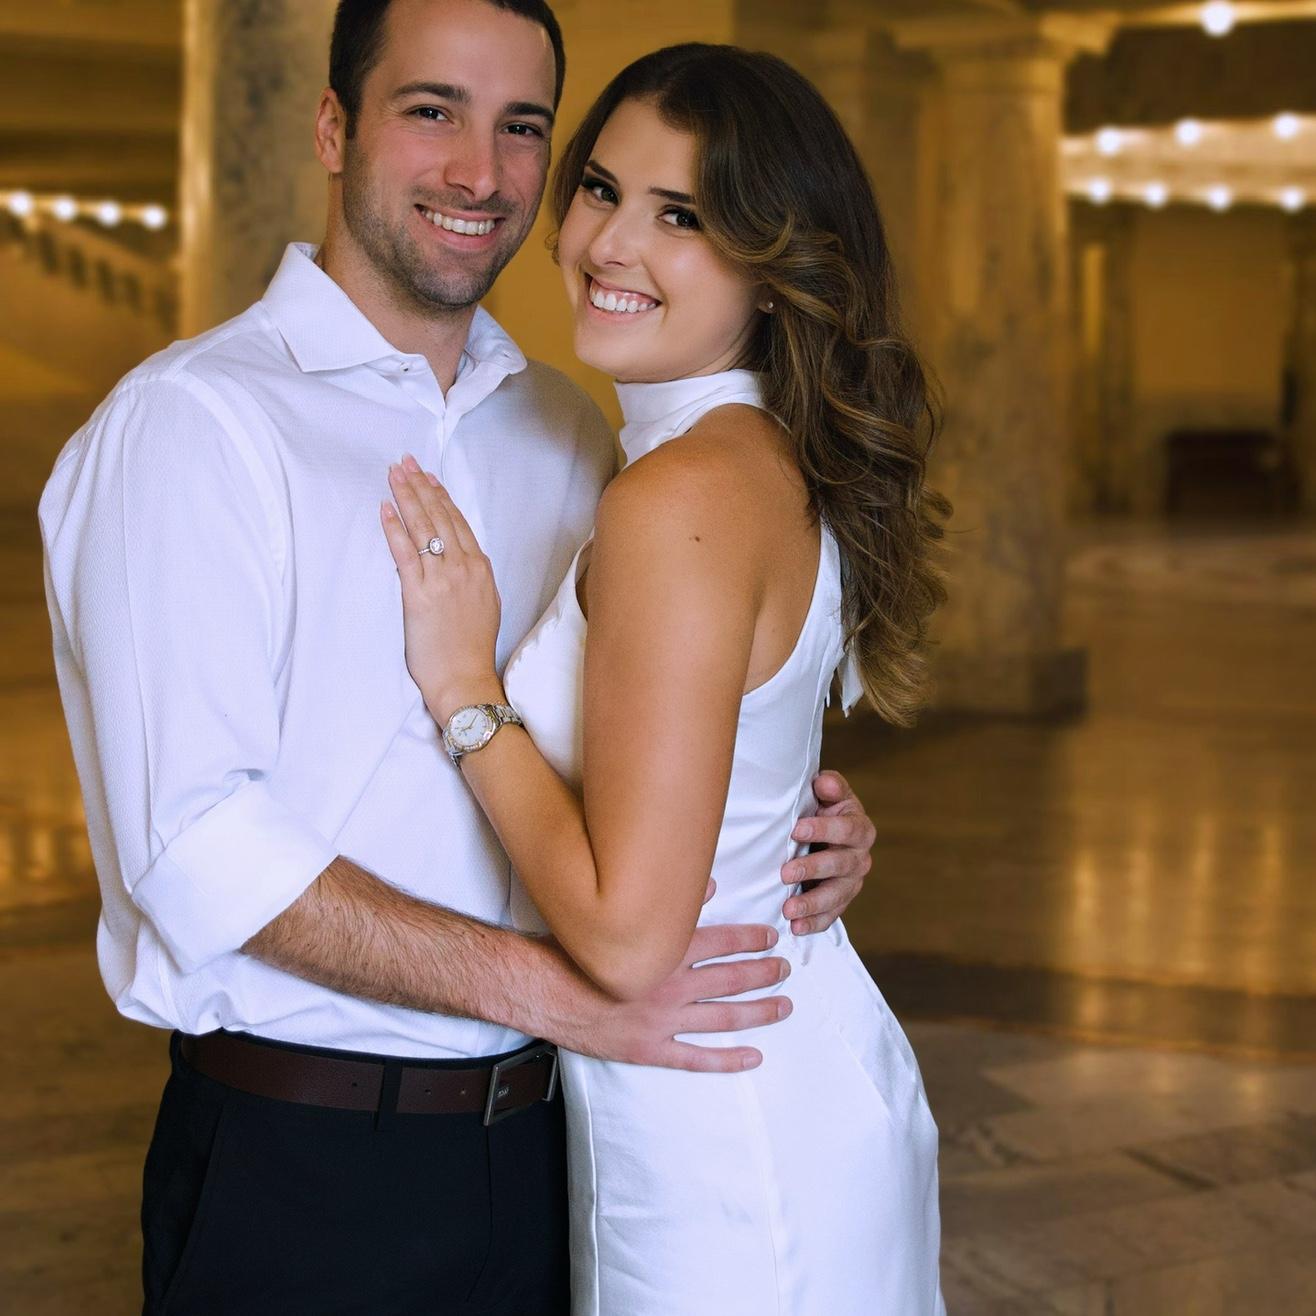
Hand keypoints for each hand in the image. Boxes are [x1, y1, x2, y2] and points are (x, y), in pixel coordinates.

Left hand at [381, 456, 502, 723]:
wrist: (465, 678)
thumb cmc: (471, 649)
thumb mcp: (483, 606)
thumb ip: (471, 579)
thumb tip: (455, 563)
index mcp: (481, 569)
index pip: (458, 523)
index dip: (441, 497)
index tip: (429, 477)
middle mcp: (464, 567)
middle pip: (439, 517)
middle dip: (421, 486)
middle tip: (406, 462)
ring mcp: (442, 578)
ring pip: (423, 527)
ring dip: (407, 497)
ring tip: (394, 474)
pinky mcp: (419, 593)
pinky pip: (405, 552)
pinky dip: (394, 528)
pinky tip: (385, 508)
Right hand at [554, 923, 791, 1071]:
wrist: (543, 990)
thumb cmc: (578, 949)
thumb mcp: (618, 917)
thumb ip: (668, 903)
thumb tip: (708, 885)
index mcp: (665, 951)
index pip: (722, 942)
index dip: (751, 939)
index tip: (771, 937)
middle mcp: (671, 985)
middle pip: (730, 979)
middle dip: (763, 973)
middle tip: (786, 968)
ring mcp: (663, 1021)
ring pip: (723, 1017)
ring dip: (758, 1011)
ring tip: (784, 1005)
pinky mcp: (650, 1049)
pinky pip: (697, 1058)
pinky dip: (728, 1059)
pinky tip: (754, 1056)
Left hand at [781, 769, 874, 934]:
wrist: (824, 834)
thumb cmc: (822, 810)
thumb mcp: (827, 795)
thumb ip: (829, 787)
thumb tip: (824, 782)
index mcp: (859, 828)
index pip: (846, 829)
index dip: (823, 829)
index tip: (796, 830)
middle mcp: (860, 857)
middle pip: (841, 865)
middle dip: (813, 869)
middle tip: (785, 873)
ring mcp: (851, 883)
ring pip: (837, 895)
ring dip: (813, 903)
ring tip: (789, 910)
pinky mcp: (840, 902)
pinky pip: (831, 916)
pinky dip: (814, 923)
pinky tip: (796, 928)